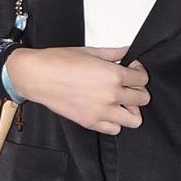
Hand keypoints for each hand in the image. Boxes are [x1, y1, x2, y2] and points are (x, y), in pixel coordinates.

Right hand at [5, 46, 149, 133]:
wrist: (38, 76)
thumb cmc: (60, 62)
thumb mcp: (91, 51)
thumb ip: (114, 53)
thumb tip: (127, 51)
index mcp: (114, 75)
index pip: (143, 79)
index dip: (139, 71)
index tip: (132, 68)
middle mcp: (111, 95)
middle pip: (143, 99)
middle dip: (139, 89)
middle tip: (128, 84)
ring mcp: (101, 112)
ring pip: (134, 119)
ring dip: (131, 109)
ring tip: (122, 100)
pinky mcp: (89, 122)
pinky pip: (114, 129)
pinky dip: (115, 122)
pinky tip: (108, 110)